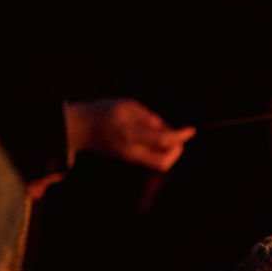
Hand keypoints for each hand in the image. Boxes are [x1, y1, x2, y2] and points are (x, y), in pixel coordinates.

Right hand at [65, 98, 195, 171]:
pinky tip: (153, 139)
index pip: (163, 140)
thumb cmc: (104, 112)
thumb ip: (150, 117)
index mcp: (131, 133)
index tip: (190, 130)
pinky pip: (151, 161)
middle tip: (177, 137)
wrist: (81, 128)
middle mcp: (131, 151)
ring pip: (158, 164)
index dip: (180, 136)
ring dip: (168, 152)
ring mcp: (130, 160)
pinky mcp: (129, 162)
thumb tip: (167, 128)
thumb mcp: (129, 106)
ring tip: (162, 135)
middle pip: (163, 163)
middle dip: (176, 151)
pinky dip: (159, 152)